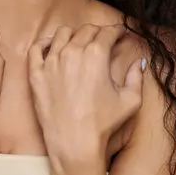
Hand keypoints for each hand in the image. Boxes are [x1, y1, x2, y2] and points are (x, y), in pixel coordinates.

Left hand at [27, 24, 144, 167]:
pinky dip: (45, 43)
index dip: (117, 31)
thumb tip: (139, 62)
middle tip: (103, 39)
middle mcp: (73, 51)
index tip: (121, 34)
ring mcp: (52, 61)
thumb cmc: (103, 124)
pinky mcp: (37, 73)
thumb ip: (136, 76)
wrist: (75, 144)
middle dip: (98, 32)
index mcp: (96, 54)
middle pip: (86, 30)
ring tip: (79, 41)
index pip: (108, 32)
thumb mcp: (130, 100)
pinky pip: (36, 48)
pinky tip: (52, 46)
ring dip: (74, 34)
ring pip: (62, 33)